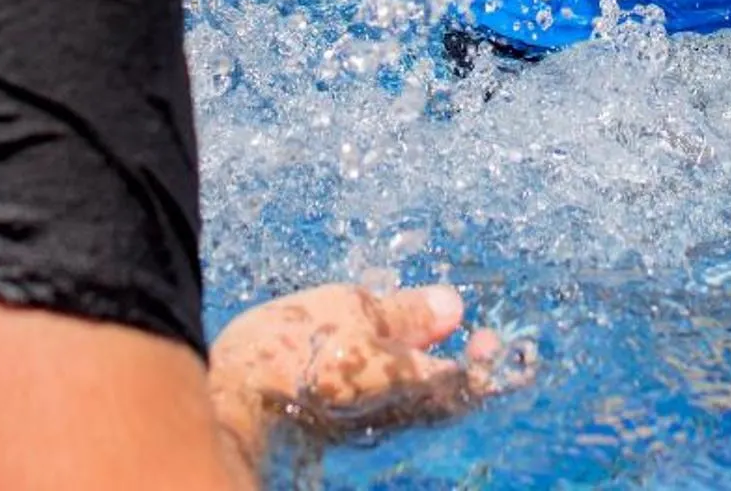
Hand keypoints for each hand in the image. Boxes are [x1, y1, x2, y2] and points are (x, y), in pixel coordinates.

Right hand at [208, 282, 520, 447]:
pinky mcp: (330, 424)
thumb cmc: (297, 352)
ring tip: (427, 339)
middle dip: (462, 367)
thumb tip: (451, 306)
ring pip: (410, 400)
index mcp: (411, 385)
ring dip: (426, 371)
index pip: (469, 379)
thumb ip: (406, 312)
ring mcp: (362, 424)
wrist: (234, 401)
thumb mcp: (355, 311)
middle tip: (475, 339)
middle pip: (443, 397)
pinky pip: (377, 401)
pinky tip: (373, 354)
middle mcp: (393, 414)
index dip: (488, 361)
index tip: (496, 338)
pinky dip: (390, 378)